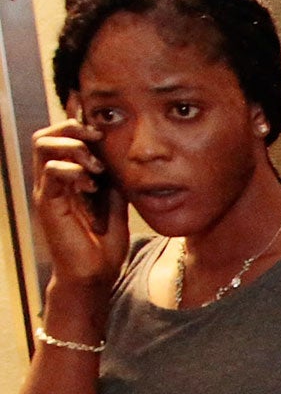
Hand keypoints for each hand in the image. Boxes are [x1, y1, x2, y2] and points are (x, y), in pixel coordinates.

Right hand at [32, 117, 127, 288]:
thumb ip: (115, 180)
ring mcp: (48, 191)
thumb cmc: (103, 242)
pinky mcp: (48, 204)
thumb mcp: (116, 204)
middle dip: (71, 128)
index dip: (74, 121)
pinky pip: (51, 172)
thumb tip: (124, 157)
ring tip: (96, 167)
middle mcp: (52, 180)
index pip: (60, 138)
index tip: (99, 119)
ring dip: (73, 148)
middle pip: (45, 135)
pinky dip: (73, 171)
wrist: (96, 274)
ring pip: (44, 146)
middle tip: (97, 138)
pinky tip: (91, 185)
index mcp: (66, 177)